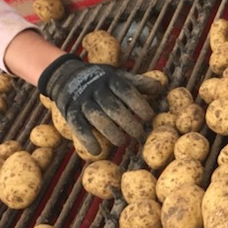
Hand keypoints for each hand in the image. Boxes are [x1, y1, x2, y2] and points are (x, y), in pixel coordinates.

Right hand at [37, 55, 161, 155]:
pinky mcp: (71, 113)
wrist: (66, 76)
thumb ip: (138, 83)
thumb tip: (161, 87)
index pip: (126, 91)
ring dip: (110, 131)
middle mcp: (96, 89)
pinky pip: (78, 127)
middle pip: (112, 106)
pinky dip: (86, 139)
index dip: (138, 103)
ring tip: (122, 142)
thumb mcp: (118, 76)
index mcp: (110, 79)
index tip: (149, 116)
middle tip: (139, 134)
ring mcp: (82, 101)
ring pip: (96, 117)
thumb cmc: (102, 80)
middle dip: (127, 121)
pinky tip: (97, 151)